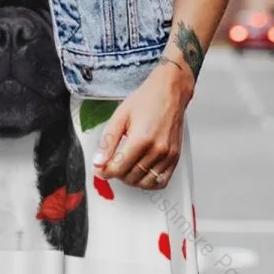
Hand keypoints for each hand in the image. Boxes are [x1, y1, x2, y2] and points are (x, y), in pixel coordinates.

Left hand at [91, 58, 193, 189]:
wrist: (170, 91)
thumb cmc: (147, 100)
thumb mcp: (120, 116)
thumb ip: (107, 142)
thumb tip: (98, 162)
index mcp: (141, 139)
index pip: (118, 169)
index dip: (104, 171)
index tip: (100, 167)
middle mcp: (157, 150)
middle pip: (130, 177)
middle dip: (116, 173)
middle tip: (112, 162)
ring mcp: (168, 155)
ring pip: (144, 182)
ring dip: (131, 179)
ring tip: (126, 166)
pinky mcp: (175, 157)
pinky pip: (161, 182)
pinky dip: (148, 182)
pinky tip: (140, 171)